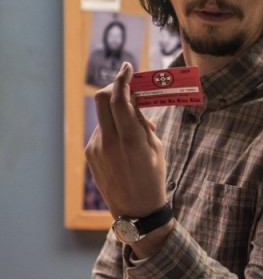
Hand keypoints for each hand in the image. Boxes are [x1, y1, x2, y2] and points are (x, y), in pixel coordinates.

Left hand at [85, 62, 167, 219]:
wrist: (136, 211)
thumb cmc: (154, 178)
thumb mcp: (156, 148)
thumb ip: (142, 124)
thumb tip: (134, 104)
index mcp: (130, 140)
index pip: (119, 100)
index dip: (123, 80)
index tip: (128, 67)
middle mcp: (109, 142)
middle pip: (102, 100)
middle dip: (113, 88)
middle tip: (128, 88)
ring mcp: (96, 148)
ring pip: (104, 116)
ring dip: (118, 113)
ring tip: (136, 129)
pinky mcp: (90, 155)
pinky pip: (101, 131)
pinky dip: (113, 129)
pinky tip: (125, 144)